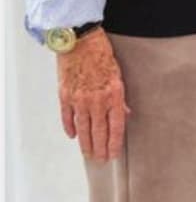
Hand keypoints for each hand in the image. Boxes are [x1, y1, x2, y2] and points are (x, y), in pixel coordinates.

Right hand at [57, 28, 128, 161]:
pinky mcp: (65, 96)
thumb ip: (121, 97)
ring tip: (88, 154)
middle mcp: (96, 100)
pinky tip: (73, 136)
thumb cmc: (102, 54)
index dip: (114, 142)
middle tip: (100, 160)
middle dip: (100, 148)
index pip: (115, 126)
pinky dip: (70, 127)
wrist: (80, 41)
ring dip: (86, 143)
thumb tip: (125, 113)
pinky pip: (67, 117)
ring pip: (82, 128)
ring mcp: (79, 99)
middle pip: (98, 131)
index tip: (113, 153)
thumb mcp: (119, 74)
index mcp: (113, 94)